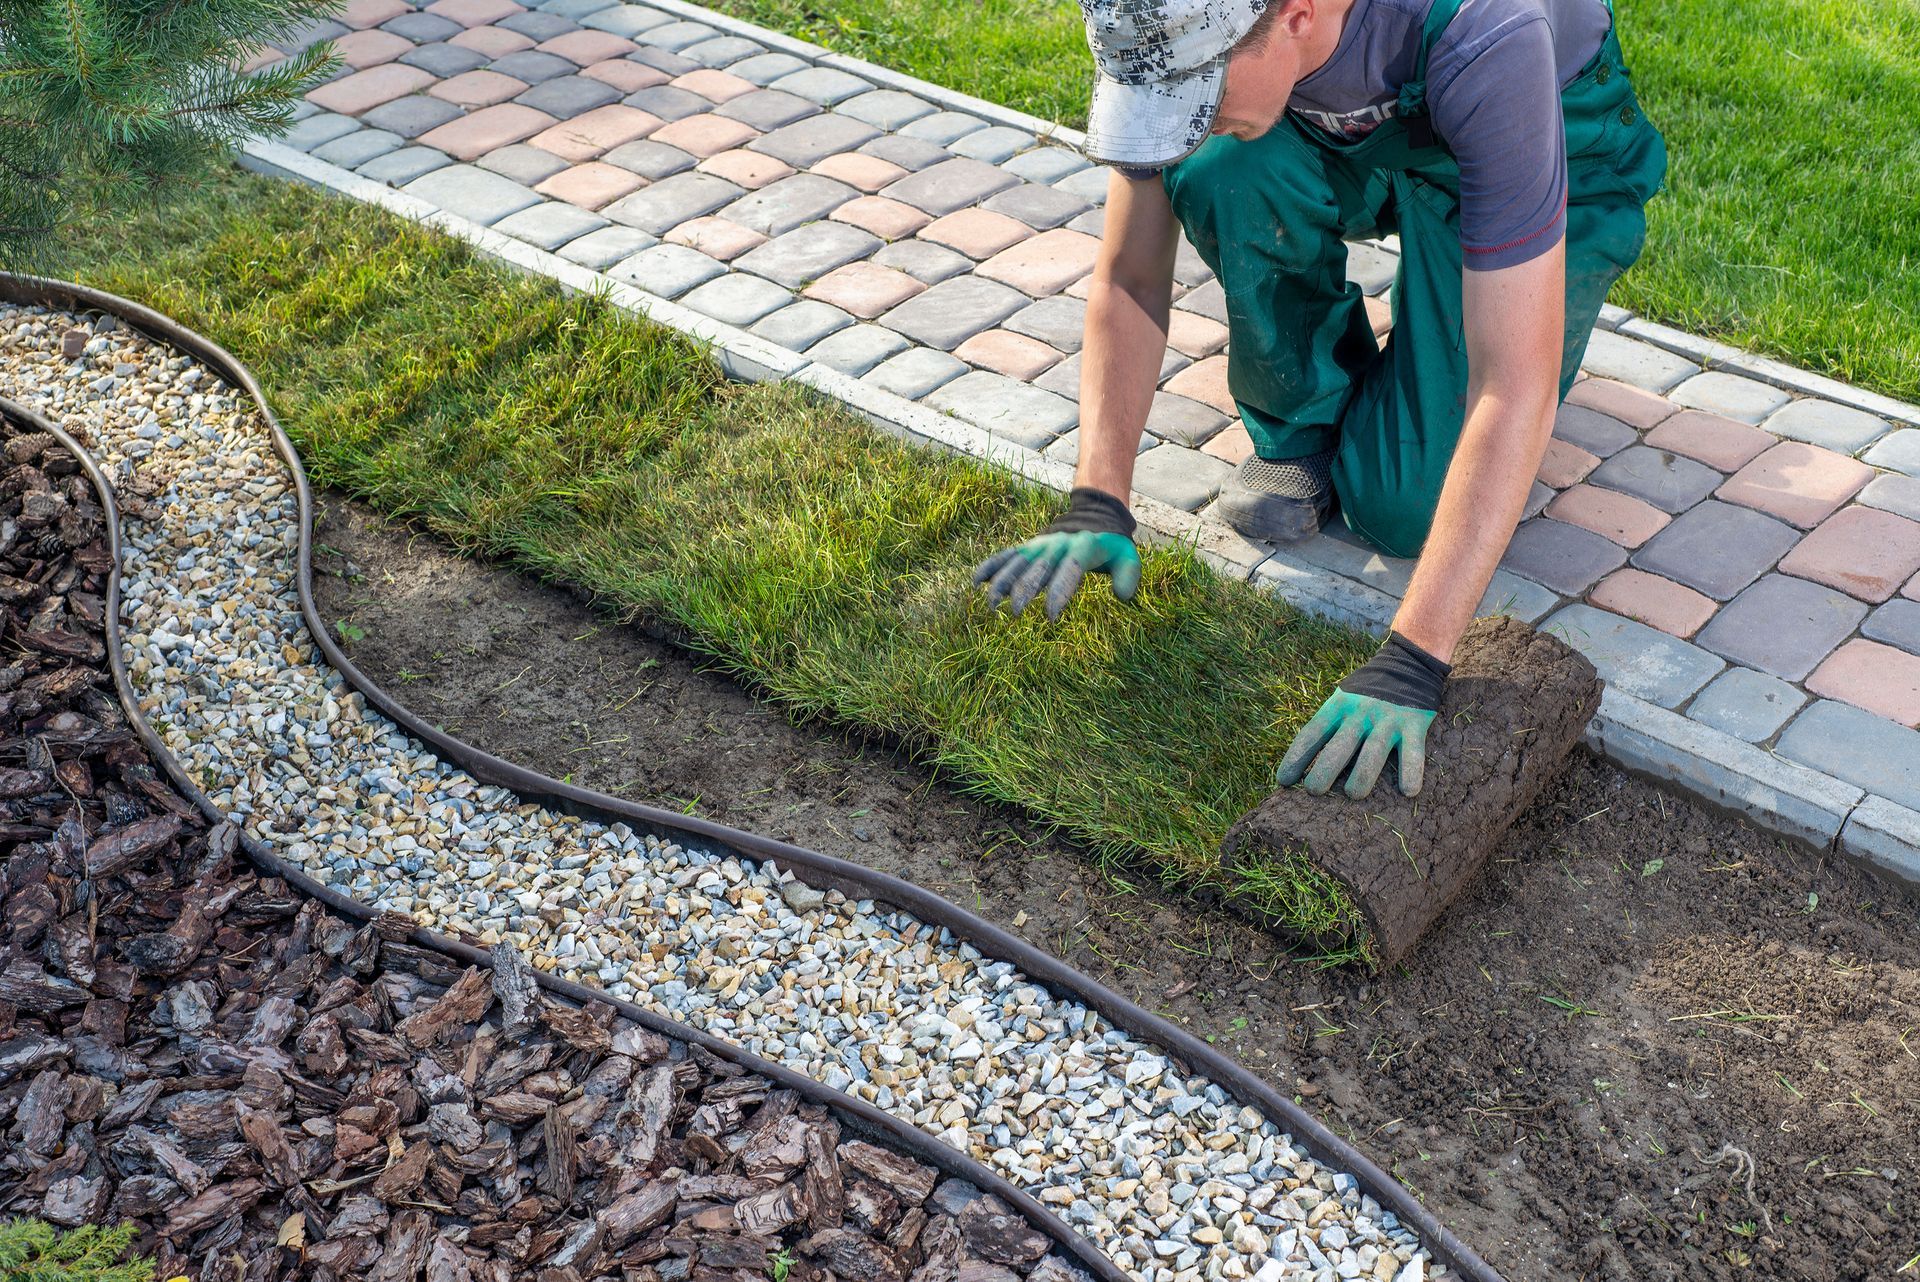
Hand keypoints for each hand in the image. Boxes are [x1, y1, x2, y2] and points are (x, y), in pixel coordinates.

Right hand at [971, 487, 1141, 621]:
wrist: (1093, 517)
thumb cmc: (1111, 547)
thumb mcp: (1127, 556)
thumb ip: (1128, 574)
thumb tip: (1122, 595)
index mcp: (1083, 547)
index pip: (1069, 570)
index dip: (1059, 592)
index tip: (1050, 616)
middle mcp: (1057, 544)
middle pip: (1038, 568)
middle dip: (1023, 590)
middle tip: (1014, 613)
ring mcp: (1040, 545)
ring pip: (1017, 562)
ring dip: (1002, 581)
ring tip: (991, 605)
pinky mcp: (1028, 547)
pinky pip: (1007, 556)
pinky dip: (991, 567)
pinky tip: (977, 583)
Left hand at [1275, 631, 1450, 798]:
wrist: (1408, 663)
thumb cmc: (1367, 691)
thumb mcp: (1342, 698)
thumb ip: (1330, 724)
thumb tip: (1303, 762)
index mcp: (1338, 706)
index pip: (1312, 734)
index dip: (1296, 757)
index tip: (1283, 781)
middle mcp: (1361, 713)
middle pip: (1339, 746)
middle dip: (1324, 770)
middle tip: (1313, 791)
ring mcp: (1388, 719)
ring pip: (1372, 752)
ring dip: (1362, 776)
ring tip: (1353, 794)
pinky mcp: (1414, 725)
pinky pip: (1413, 753)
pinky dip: (1410, 772)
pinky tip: (1407, 792)